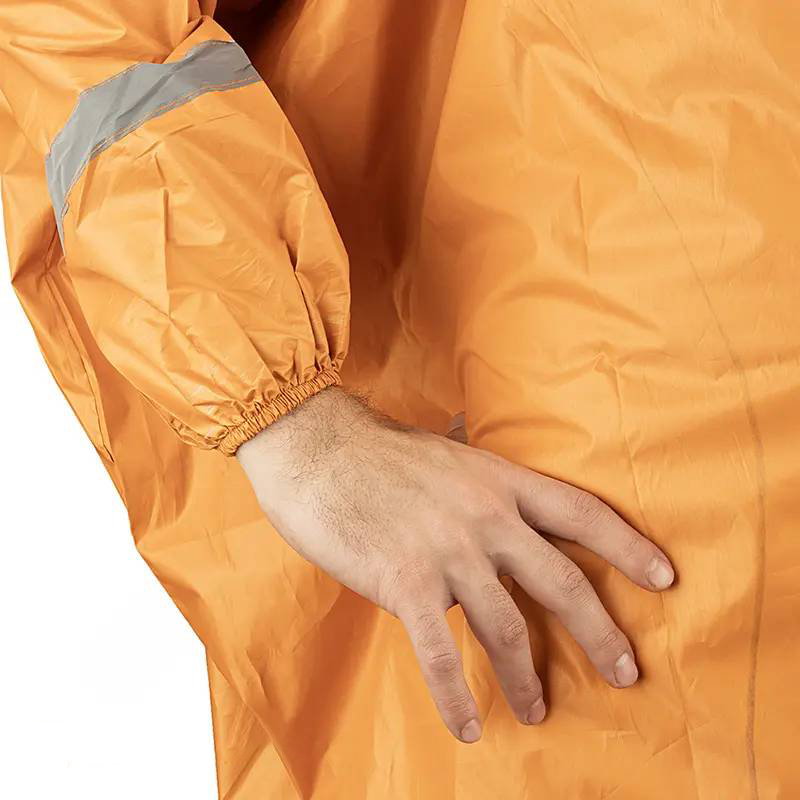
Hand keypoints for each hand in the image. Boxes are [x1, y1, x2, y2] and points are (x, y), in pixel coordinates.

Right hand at [236, 388, 674, 742]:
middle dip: (602, 634)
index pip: (581, 513)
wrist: (316, 446)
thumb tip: (479, 456)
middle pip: (563, 583)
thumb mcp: (444, 449)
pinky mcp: (403, 580)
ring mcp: (447, 550)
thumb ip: (475, 467)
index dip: (628, 546)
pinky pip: (439, 652)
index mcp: (499, 481)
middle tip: (627, 672)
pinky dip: (455, 695)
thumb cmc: (376, 450)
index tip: (665, 578)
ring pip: (506, 628)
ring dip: (525, 679)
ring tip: (538, 710)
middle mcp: (485, 517)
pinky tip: (469, 726)